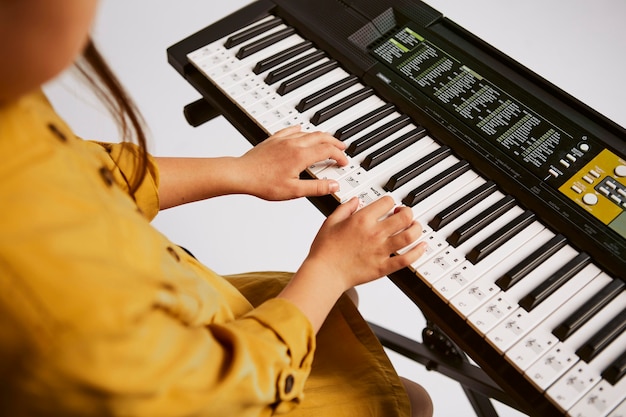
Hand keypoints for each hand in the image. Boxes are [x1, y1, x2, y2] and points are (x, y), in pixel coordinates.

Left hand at [237, 125, 347, 200]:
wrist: (241, 174)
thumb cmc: (263, 183)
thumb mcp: (294, 191)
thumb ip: (316, 188)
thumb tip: (333, 185)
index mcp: (301, 156)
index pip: (327, 151)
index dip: (339, 156)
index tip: (343, 162)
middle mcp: (294, 144)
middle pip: (320, 137)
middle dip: (334, 142)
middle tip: (342, 147)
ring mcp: (283, 140)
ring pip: (307, 132)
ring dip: (320, 136)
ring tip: (326, 141)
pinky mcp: (273, 140)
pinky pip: (290, 130)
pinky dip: (300, 130)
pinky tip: (300, 129)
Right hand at [277, 196, 426, 331]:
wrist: (325, 273)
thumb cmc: (325, 250)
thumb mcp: (330, 222)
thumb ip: (345, 208)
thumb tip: (356, 201)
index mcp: (362, 220)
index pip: (387, 202)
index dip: (390, 201)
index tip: (389, 206)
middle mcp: (375, 233)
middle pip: (404, 217)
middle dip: (408, 212)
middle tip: (405, 214)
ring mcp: (381, 250)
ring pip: (410, 236)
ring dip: (417, 229)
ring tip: (415, 227)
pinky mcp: (383, 267)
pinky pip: (406, 259)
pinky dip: (418, 252)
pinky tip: (421, 247)